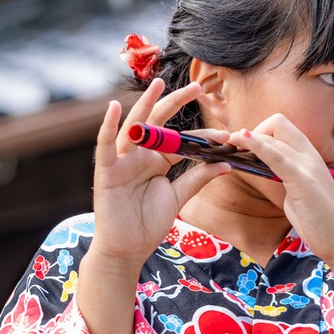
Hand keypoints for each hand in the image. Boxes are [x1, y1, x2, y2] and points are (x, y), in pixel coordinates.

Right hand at [89, 79, 230, 268]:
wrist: (127, 249)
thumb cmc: (147, 223)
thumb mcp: (178, 198)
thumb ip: (198, 179)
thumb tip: (226, 163)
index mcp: (158, 160)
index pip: (183, 140)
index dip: (204, 137)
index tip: (227, 135)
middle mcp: (141, 155)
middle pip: (160, 123)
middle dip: (176, 103)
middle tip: (197, 86)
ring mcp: (123, 161)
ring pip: (135, 126)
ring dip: (146, 104)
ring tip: (157, 83)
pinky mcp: (106, 171)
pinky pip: (106, 145)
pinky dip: (108, 126)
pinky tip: (113, 108)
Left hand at [226, 114, 333, 264]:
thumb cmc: (323, 223)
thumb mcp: (300, 194)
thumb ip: (287, 180)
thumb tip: (271, 173)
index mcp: (311, 158)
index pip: (284, 129)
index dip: (261, 134)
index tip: (246, 151)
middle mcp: (311, 156)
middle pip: (278, 123)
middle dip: (253, 132)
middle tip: (236, 152)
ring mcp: (308, 166)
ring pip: (275, 134)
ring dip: (247, 137)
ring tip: (229, 143)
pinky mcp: (303, 180)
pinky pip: (276, 155)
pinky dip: (257, 145)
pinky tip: (243, 140)